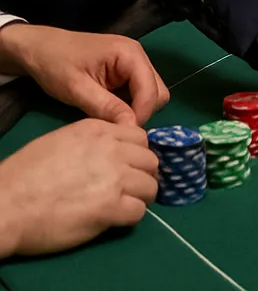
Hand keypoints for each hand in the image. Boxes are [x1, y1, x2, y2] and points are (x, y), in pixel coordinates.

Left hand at [0, 25, 168, 124]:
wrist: (39, 49)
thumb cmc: (56, 65)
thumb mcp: (77, 89)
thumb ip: (106, 107)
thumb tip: (131, 128)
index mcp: (130, 55)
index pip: (151, 91)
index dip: (140, 115)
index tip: (120, 134)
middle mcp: (138, 56)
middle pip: (157, 91)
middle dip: (141, 112)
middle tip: (115, 127)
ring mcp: (133, 62)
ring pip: (150, 92)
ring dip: (135, 109)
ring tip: (111, 119)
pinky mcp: (125, 70)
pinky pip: (137, 91)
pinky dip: (128, 104)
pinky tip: (109, 110)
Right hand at [0, 119, 157, 256]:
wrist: (6, 204)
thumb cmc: (26, 173)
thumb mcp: (64, 140)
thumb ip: (95, 140)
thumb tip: (116, 147)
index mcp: (100, 131)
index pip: (141, 137)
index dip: (137, 153)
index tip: (127, 166)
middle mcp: (113, 150)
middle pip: (151, 161)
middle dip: (143, 175)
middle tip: (128, 188)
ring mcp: (115, 179)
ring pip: (150, 187)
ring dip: (140, 197)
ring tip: (122, 204)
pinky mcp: (110, 209)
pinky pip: (139, 212)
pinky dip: (130, 216)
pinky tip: (114, 218)